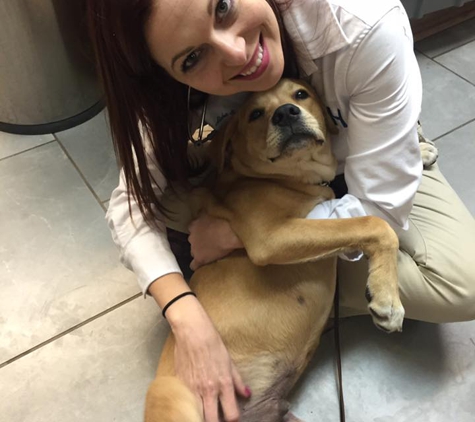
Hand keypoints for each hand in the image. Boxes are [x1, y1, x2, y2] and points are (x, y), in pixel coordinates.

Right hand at [170, 299, 250, 421]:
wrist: (192, 332)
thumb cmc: (212, 343)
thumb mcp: (229, 361)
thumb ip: (238, 381)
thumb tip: (246, 394)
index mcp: (224, 384)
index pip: (231, 414)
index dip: (233, 419)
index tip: (232, 417)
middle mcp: (209, 390)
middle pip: (212, 421)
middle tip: (217, 417)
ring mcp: (193, 389)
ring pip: (197, 416)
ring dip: (202, 416)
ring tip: (205, 412)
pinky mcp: (180, 385)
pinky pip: (185, 404)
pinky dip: (189, 407)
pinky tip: (192, 404)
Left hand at [188, 214, 242, 270]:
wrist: (228, 232)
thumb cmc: (222, 220)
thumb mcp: (211, 211)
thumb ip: (204, 213)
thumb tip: (201, 210)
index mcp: (193, 225)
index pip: (192, 228)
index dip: (199, 231)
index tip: (205, 231)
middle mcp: (191, 237)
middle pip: (192, 241)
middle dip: (199, 241)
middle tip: (210, 241)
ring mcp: (194, 249)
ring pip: (193, 252)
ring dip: (200, 252)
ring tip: (210, 252)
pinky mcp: (200, 259)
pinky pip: (194, 265)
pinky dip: (198, 265)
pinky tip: (202, 265)